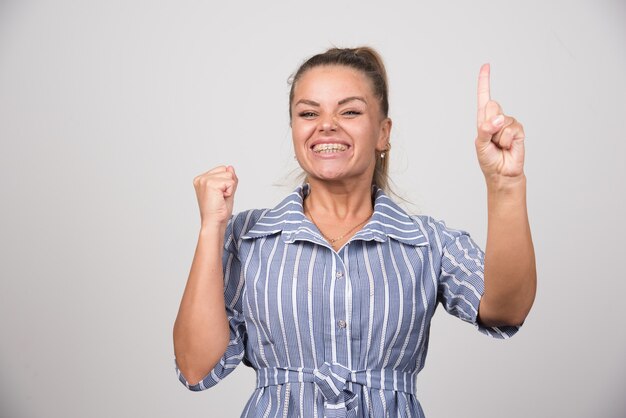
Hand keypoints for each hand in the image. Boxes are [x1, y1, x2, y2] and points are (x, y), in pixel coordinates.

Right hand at [192, 165, 237, 227]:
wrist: (214, 223)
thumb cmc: (218, 211)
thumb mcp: (227, 191)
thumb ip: (229, 179)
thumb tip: (230, 167)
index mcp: (202, 179)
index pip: (222, 169)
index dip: (226, 183)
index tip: (218, 195)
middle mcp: (201, 178)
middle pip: (226, 170)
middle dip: (228, 184)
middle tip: (220, 198)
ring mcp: (205, 180)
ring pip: (229, 175)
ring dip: (229, 188)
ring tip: (220, 198)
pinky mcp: (210, 183)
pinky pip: (231, 182)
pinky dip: (230, 192)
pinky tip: (221, 199)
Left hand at [475, 64, 525, 181]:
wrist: (502, 173)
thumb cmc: (489, 159)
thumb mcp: (480, 144)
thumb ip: (485, 130)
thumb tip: (498, 119)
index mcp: (484, 119)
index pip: (484, 97)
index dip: (485, 81)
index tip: (486, 65)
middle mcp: (496, 118)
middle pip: (492, 105)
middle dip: (489, 122)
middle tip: (491, 138)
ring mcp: (508, 123)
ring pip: (501, 120)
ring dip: (498, 136)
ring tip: (499, 145)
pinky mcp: (519, 130)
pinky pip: (510, 129)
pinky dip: (506, 140)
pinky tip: (507, 146)